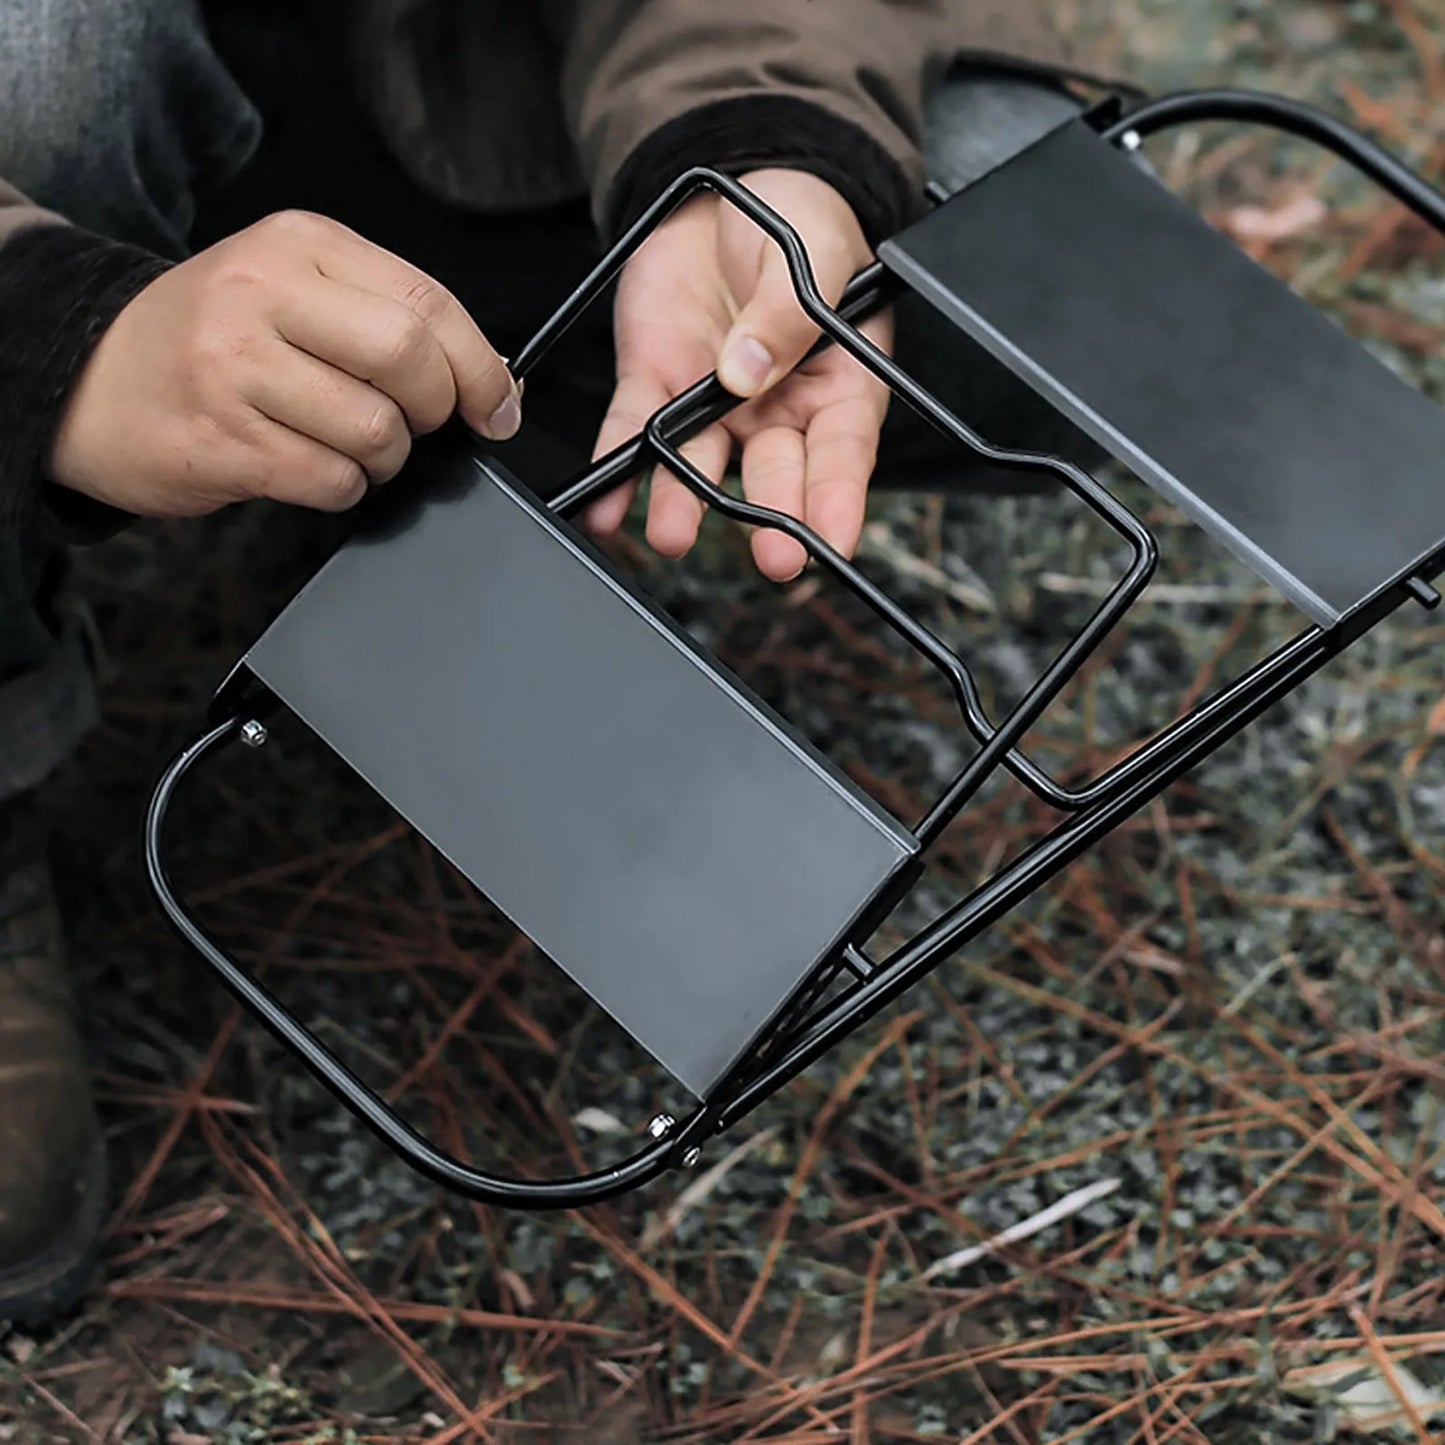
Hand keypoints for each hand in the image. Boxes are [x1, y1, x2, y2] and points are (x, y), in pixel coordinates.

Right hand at [50, 210, 522, 515]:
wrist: (86, 375)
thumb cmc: (210, 340)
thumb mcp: (294, 292)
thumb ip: (389, 319)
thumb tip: (495, 383)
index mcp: (299, 245)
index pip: (427, 301)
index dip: (480, 367)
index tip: (497, 408)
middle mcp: (264, 293)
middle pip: (409, 360)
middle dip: (436, 411)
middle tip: (417, 426)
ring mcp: (235, 366)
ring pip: (375, 429)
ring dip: (386, 459)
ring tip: (351, 448)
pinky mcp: (221, 439)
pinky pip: (331, 480)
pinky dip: (344, 488)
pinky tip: (313, 468)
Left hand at [587, 168, 891, 580]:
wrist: (725, 182)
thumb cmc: (795, 218)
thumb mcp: (811, 254)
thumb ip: (787, 314)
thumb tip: (747, 371)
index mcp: (834, 382)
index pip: (842, 453)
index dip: (839, 500)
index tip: (831, 541)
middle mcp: (775, 407)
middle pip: (775, 472)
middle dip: (771, 518)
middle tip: (772, 556)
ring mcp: (712, 403)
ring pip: (700, 464)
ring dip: (684, 503)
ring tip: (672, 534)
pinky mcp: (655, 382)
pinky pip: (633, 432)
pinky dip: (615, 469)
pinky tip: (605, 508)